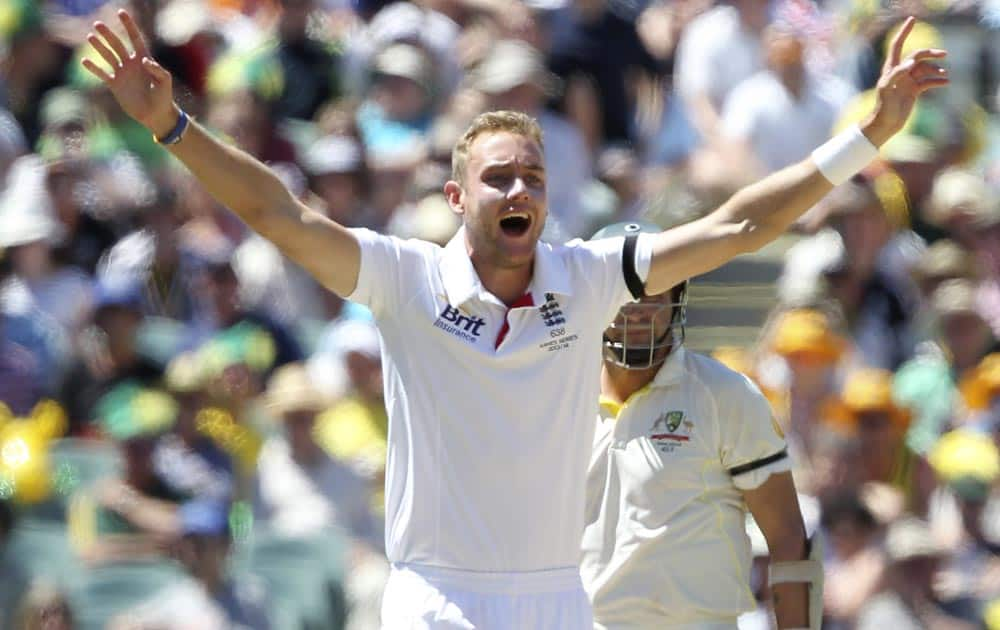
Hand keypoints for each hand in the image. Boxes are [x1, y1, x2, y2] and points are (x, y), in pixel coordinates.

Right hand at [81, 10, 176, 136]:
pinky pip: (102, 74)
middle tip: (97, 24)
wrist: (156, 115)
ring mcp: (122, 73)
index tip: (121, 12)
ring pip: (108, 56)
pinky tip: (84, 61)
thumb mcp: (165, 81)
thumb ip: (157, 69)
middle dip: (108, 34)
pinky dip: (94, 68)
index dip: (129, 25)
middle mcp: (131, 63)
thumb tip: (144, 61)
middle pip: (117, 44)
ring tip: (90, 37)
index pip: (135, 38)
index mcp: (144, 59)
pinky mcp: (115, 85)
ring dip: (99, 47)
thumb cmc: (164, 97)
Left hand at [862, 16, 948, 145]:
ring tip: (944, 75)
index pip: (897, 45)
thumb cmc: (883, 106)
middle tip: (944, 54)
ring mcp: (908, 81)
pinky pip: (928, 82)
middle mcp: (900, 72)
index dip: (904, 32)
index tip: (913, 19)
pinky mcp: (913, 91)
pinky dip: (937, 81)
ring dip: (935, 70)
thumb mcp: (887, 89)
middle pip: (917, 56)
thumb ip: (897, 74)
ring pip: (925, 69)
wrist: (886, 123)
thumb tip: (911, 63)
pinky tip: (946, 83)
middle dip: (930, 53)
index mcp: (891, 68)